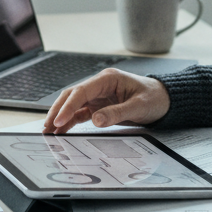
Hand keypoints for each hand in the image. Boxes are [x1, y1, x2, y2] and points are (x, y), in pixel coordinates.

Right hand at [43, 67, 170, 133]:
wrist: (164, 100)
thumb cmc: (154, 98)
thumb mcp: (139, 106)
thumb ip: (117, 113)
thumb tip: (96, 120)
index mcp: (108, 78)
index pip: (82, 91)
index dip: (68, 106)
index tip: (59, 121)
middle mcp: (100, 85)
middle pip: (72, 96)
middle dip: (58, 111)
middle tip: (47, 127)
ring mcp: (98, 95)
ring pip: (73, 104)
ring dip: (61, 117)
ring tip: (49, 132)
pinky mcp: (99, 106)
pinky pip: (80, 113)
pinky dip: (70, 121)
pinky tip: (61, 131)